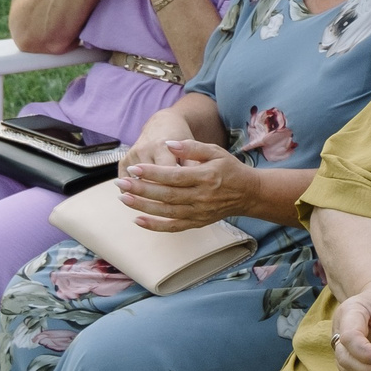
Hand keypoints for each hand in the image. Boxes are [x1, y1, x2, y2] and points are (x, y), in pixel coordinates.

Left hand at [117, 138, 250, 230]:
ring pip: (166, 211)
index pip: (174, 175)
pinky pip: (173, 227)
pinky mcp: (198, 222)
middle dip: (141, 189)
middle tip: (121, 183)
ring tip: (123, 198)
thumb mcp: (216, 151)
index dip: (152, 172)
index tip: (133, 168)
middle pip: (166, 195)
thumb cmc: (230, 169)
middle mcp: (201, 197)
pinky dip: (155, 225)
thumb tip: (169, 144)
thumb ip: (192, 147)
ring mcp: (199, 212)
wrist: (249, 193)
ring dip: (143, 206)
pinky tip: (138, 220)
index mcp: (205, 177)